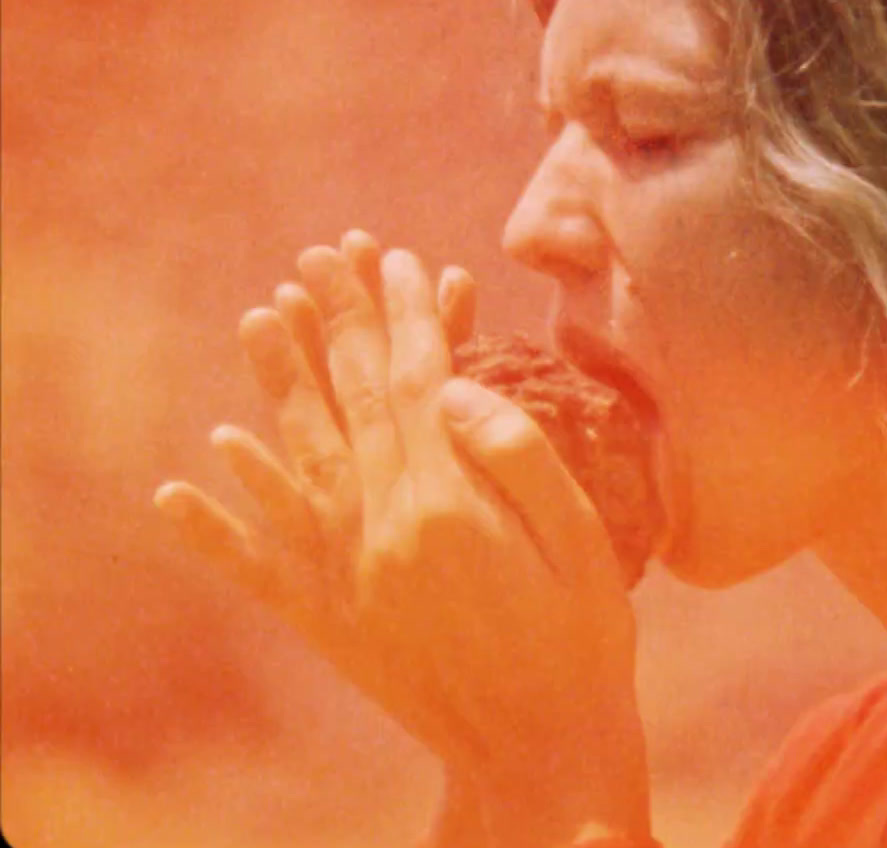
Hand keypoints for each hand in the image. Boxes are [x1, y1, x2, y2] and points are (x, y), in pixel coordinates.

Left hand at [155, 231, 650, 846]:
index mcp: (449, 507)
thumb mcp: (581, 541)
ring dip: (279, 385)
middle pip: (353, 404)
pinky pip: (262, 564)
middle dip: (341, 323)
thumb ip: (517, 457)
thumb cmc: (582, 643)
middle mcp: (383, 533)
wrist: (542, 752)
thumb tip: (454, 389)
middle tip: (323, 255)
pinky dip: (221, 523)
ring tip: (262, 315)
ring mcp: (349, 578)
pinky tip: (184, 481)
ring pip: (300, 461)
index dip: (406, 316)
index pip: (417, 383)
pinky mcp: (332, 621)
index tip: (398, 256)